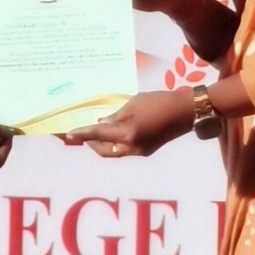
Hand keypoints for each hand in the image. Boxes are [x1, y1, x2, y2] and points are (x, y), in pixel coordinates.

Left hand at [61, 90, 193, 159]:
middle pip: (104, 151)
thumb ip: (116, 116)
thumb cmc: (159, 101)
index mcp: (127, 133)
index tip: (69, 134)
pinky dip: (115, 144)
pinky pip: (125, 150)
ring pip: (114, 153)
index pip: (98, 134)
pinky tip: (114, 133)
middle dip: (91, 144)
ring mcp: (140, 151)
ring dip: (103, 145)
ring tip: (95, 134)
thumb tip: (101, 124)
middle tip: (82, 134)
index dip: (83, 134)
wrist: (184, 112)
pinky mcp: (146, 151)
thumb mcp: (133, 104)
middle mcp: (132, 147)